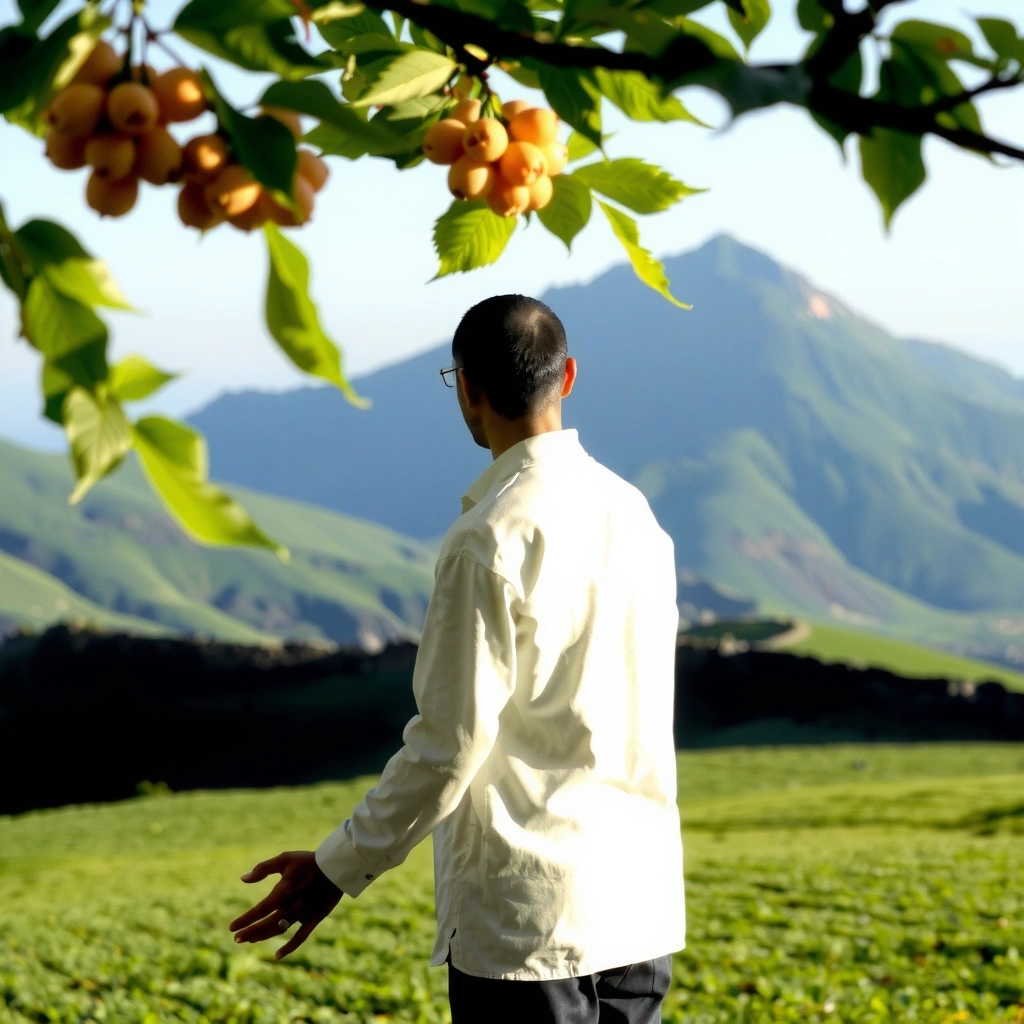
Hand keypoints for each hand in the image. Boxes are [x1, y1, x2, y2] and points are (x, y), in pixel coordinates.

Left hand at [229, 850, 343, 959]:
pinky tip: (277, 956)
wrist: (335, 867)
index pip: (259, 910)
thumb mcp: (285, 859)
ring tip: (250, 940)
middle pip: (266, 924)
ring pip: (279, 931)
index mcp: (283, 892)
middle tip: (236, 938)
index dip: (245, 920)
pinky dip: (289, 948)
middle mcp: (291, 907)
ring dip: (263, 937)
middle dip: (250, 932)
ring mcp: (302, 915)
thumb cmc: (308, 861)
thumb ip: (263, 868)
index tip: (231, 927)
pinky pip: (300, 938)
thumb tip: (243, 878)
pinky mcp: (314, 919)